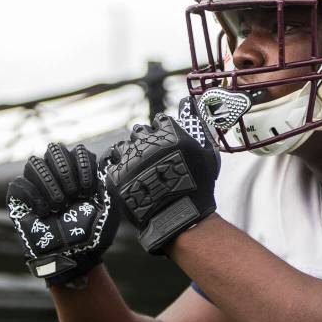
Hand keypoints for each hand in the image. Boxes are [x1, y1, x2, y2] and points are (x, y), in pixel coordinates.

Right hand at [7, 143, 119, 285]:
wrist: (76, 258)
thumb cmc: (95, 234)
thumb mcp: (108, 207)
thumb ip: (107, 182)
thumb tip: (109, 157)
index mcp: (81, 174)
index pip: (79, 151)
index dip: (83, 165)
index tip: (88, 190)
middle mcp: (58, 176)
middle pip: (54, 150)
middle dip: (65, 170)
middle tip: (74, 195)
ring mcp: (38, 187)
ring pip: (34, 163)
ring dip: (49, 184)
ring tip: (60, 206)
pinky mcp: (20, 201)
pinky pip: (19, 184)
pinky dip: (33, 196)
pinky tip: (44, 212)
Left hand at [103, 98, 219, 253]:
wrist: (180, 216)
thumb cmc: (199, 187)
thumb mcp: (208, 155)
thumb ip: (200, 129)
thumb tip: (191, 105)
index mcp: (169, 133)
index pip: (160, 119)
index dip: (163, 130)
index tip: (165, 139)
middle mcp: (148, 141)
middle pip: (140, 130)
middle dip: (145, 139)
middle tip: (152, 155)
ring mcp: (130, 158)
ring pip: (123, 145)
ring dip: (130, 153)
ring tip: (138, 166)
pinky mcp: (117, 175)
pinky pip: (113, 165)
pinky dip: (120, 170)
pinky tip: (130, 179)